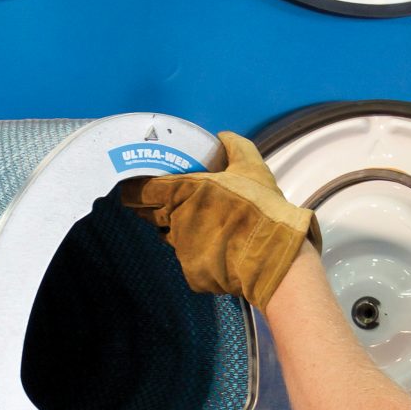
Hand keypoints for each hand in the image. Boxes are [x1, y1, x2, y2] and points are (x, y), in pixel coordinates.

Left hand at [121, 131, 320, 309]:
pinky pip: (189, 259)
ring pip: (170, 237)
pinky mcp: (192, 273)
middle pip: (150, 216)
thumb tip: (222, 136)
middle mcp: (175, 222)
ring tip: (198, 225)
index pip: (140, 192)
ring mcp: (182, 250)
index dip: (136, 188)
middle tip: (168, 203)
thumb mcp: (251, 167)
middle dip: (154, 209)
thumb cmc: (259, 207)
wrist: (274, 255)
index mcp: (182, 193)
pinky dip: (198, 253)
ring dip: (177, 230)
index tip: (138, 185)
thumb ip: (235, 147)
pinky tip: (215, 248)